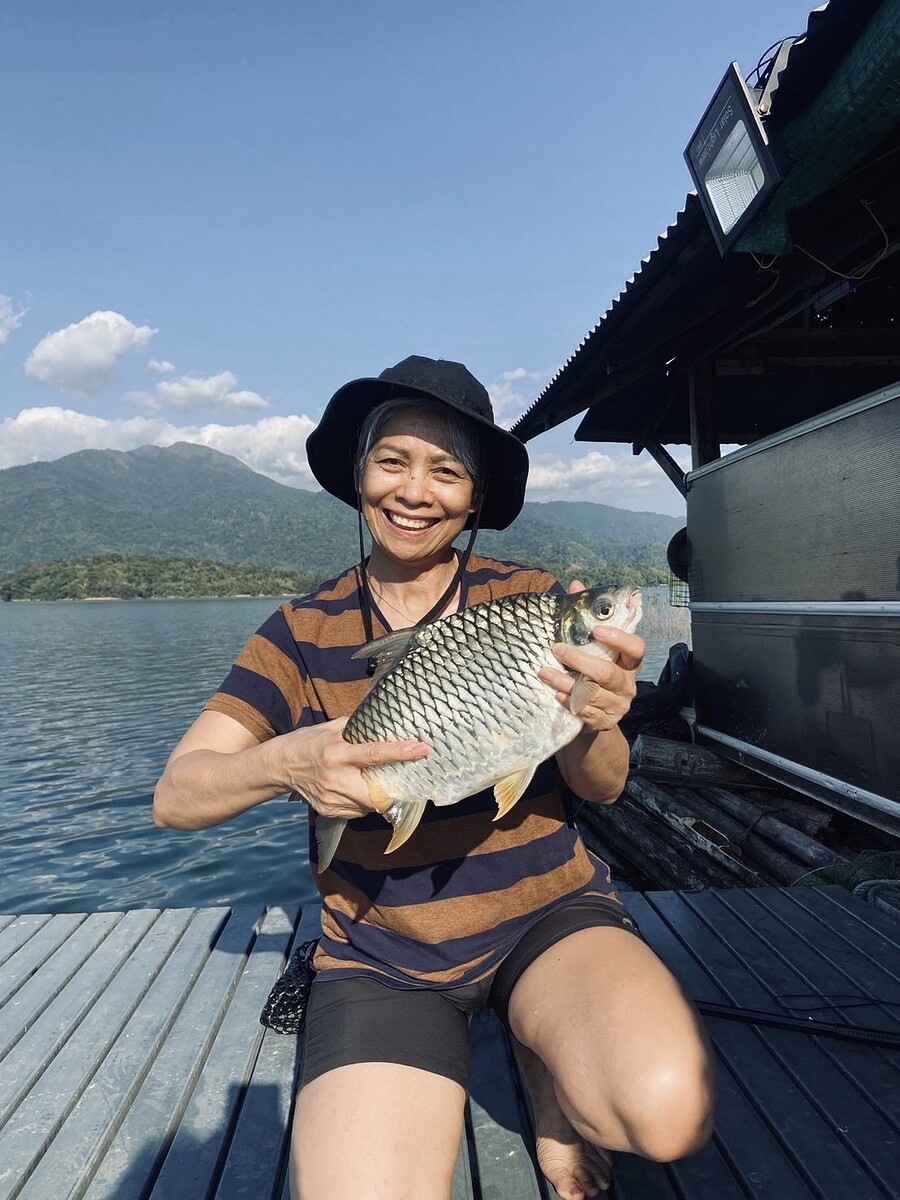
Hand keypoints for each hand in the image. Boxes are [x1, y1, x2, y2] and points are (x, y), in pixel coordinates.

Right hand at [274, 717, 429, 820]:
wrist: (280, 766)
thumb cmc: (308, 742)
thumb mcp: (331, 727)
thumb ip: (357, 727)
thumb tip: (385, 722)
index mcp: (338, 753)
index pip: (374, 754)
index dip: (401, 752)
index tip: (422, 749)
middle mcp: (336, 779)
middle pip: (376, 794)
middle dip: (392, 790)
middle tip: (399, 778)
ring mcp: (331, 799)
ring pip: (369, 806)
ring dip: (378, 796)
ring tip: (373, 781)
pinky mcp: (329, 811)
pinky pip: (357, 812)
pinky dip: (364, 803)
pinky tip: (357, 790)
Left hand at [538, 579, 644, 733]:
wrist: (593, 718)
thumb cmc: (591, 672)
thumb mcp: (591, 647)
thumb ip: (584, 616)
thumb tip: (576, 584)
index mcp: (629, 663)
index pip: (636, 649)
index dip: (619, 639)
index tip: (596, 630)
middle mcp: (627, 684)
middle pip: (607, 673)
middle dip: (580, 660)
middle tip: (557, 649)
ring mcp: (617, 706)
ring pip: (592, 693)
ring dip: (565, 682)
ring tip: (544, 672)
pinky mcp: (604, 722)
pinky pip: (586, 713)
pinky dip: (569, 702)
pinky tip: (555, 694)